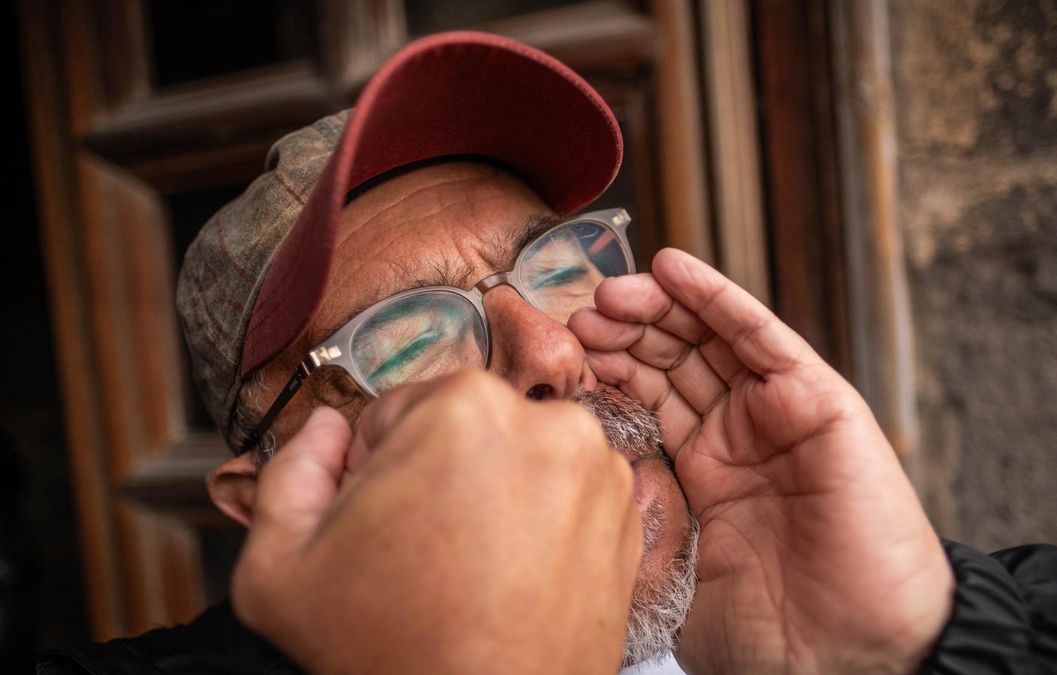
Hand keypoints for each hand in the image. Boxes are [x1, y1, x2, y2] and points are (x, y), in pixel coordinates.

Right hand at [231, 370, 642, 674]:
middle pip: (465, 430)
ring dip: (494, 495)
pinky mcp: (628, 519)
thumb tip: (327, 427)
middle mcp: (549, 424)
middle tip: (422, 549)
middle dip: (438, 474)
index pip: (399, 410)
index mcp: (465, 408)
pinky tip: (513, 578)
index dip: (377, 465)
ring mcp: (600, 472)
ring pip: (518, 460)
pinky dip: (542, 524)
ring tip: (470, 569)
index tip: (382, 517)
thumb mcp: (279, 567)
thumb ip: (291, 469)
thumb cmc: (390, 654)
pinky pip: (565, 498)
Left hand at [569, 249, 952, 674]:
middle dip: (624, 331)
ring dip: (660, 307)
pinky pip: (762, 339)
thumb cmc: (773, 639)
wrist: (848, 663)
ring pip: (711, 338)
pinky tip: (674, 268)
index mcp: (703, 474)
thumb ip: (635, 526)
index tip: (556, 353)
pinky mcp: (819, 403)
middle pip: (673, 359)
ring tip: (612, 290)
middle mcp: (738, 436)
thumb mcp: (673, 578)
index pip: (645, 399)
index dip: (603, 369)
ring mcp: (777, 416)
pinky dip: (718, 300)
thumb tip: (570, 488)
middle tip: (578, 314)